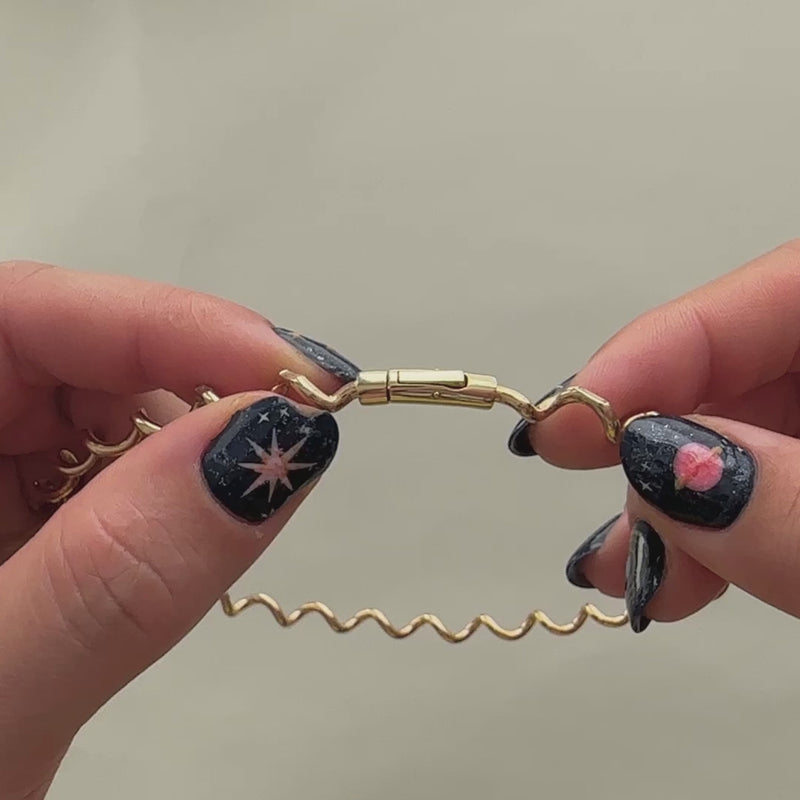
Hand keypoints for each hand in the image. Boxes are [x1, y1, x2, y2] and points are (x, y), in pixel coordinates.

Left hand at [0, 262, 357, 799]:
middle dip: (192, 393)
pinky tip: (189, 539)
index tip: (289, 374)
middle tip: (285, 441)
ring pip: (106, 419)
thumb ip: (116, 574)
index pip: (25, 314)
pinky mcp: (27, 527)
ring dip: (187, 454)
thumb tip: (271, 447)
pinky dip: (173, 502)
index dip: (167, 324)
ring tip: (234, 508)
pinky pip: (114, 479)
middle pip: (79, 359)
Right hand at [508, 239, 799, 632]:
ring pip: (743, 437)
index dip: (647, 355)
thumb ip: (792, 504)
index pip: (758, 299)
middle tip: (579, 491)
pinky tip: (676, 575)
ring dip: (669, 506)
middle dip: (648, 442)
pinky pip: (767, 486)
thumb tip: (653, 461)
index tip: (560, 424)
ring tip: (617, 568)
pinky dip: (715, 537)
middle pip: (736, 369)